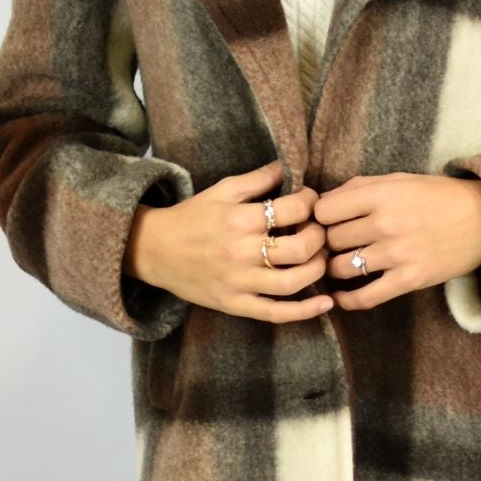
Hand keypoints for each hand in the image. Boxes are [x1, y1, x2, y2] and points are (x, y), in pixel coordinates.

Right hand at [126, 158, 334, 320]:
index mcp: (239, 219)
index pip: (293, 210)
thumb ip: (258, 178)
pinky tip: (326, 303)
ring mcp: (239, 282)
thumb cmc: (191, 217)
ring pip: (294, 282)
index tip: (311, 201)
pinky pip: (275, 313)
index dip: (311, 202)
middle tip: (319, 229)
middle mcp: (242, 252)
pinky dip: (304, 312)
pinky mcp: (235, 304)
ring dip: (318, 268)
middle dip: (320, 236)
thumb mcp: (222, 190)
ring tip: (320, 256)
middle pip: (300, 248)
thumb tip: (290, 167)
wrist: (154, 250)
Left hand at [311, 171, 480, 309]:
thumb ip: (360, 188)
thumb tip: (322, 202)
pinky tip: (342, 296)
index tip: (326, 220)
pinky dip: (348, 300)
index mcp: (382, 194)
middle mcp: (386, 224)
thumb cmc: (438, 196)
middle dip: (327, 242)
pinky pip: (366, 297)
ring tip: (342, 263)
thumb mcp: (399, 180)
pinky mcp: (410, 279)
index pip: (324, 210)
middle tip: (334, 244)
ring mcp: (398, 254)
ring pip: (341, 267)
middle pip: (331, 239)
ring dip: (336, 268)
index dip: (319, 215)